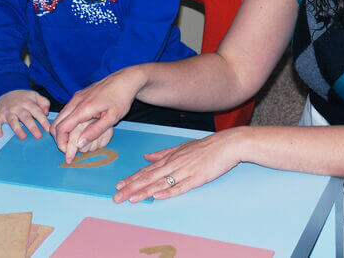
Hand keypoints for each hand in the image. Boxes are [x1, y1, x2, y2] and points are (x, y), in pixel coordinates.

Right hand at [0, 89, 50, 138]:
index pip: (37, 112)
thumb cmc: (24, 96)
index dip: (43, 121)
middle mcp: (18, 107)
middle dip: (32, 127)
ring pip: (13, 121)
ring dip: (17, 129)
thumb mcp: (36, 96)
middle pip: (26, 118)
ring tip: (23, 137)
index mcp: (28, 103)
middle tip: (38, 136)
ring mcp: (8, 111)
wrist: (7, 90)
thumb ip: (44, 103)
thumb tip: (46, 113)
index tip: (48, 130)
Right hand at [52, 67, 145, 157]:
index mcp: (83, 107)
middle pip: (56, 123)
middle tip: (68, 151)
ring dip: (62, 131)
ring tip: (72, 143)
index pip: (62, 128)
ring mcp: (76, 97)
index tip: (68, 154)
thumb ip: (95, 131)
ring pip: (60, 117)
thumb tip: (79, 144)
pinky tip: (76, 130)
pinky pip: (66, 111)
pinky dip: (66, 123)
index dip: (62, 143)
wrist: (126, 79)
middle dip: (59, 139)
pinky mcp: (79, 95)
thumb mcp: (112, 118)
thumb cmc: (121, 98)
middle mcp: (76, 101)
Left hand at [113, 129, 242, 202]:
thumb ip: (163, 153)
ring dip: (145, 192)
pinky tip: (157, 196)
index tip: (119, 186)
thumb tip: (147, 156)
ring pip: (161, 183)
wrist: (226, 144)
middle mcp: (174, 164)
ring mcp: (185, 171)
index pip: (147, 170)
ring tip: (131, 199)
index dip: (132, 179)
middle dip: (132, 188)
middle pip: (149, 178)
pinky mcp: (196, 178)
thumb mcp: (181, 147)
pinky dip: (168, 192)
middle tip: (117, 197)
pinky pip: (180, 187)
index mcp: (170, 157)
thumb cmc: (206, 146)